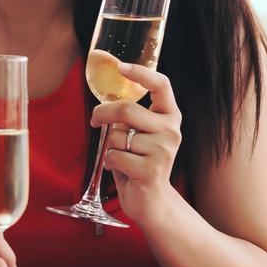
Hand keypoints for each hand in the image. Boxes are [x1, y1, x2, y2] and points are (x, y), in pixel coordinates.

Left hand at [94, 60, 181, 223]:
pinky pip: (114, 156)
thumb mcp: (140, 133)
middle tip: (95, 121)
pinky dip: (109, 162)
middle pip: (127, 109)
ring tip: (122, 157)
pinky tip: (122, 169)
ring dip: (109, 146)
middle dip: (102, 114)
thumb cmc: (140, 161)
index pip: (161, 85)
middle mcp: (172, 131)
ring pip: (117, 136)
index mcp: (170, 116)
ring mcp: (164, 152)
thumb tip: (104, 98)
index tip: (120, 66)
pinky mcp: (151, 171)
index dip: (141, 73)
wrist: (152, 200)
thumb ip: (130, 116)